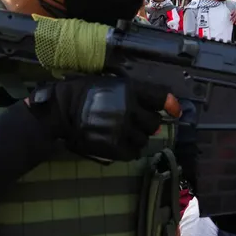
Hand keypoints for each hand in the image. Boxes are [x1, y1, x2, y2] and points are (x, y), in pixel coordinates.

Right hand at [27, 77, 178, 161]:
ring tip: (121, 133)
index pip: (159, 97)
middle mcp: (130, 110)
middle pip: (154, 122)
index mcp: (129, 91)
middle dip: (146, 122)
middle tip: (132, 122)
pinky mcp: (115, 146)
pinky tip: (119, 144)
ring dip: (136, 137)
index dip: (170, 104)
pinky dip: (129, 150)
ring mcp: (123, 129)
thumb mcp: (109, 82)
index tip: (175, 111)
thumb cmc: (82, 92)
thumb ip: (133, 93)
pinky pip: (133, 152)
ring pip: (144, 139)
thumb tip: (156, 108)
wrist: (60, 111)